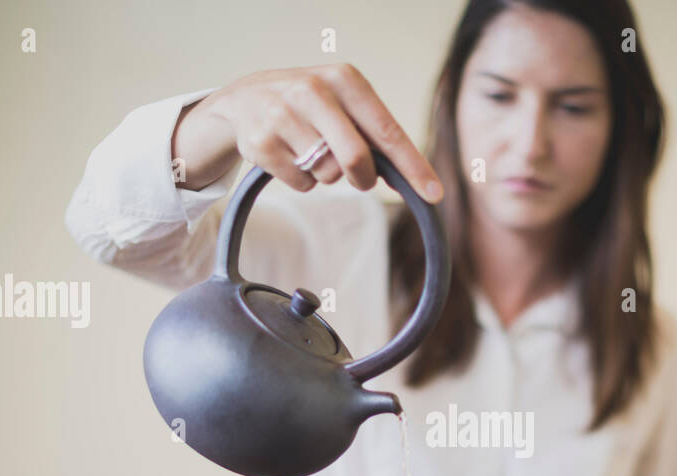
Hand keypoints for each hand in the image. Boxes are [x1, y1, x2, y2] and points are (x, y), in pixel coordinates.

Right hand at [184, 63, 443, 201]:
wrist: (243, 99)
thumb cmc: (309, 106)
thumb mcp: (343, 104)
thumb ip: (375, 136)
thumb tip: (411, 179)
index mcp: (344, 80)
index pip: (387, 131)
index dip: (412, 167)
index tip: (434, 194)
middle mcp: (313, 91)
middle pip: (356, 159)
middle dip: (362, 177)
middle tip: (358, 177)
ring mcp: (283, 116)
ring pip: (328, 174)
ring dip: (326, 175)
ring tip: (309, 150)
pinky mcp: (260, 143)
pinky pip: (301, 185)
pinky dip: (302, 182)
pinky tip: (289, 156)